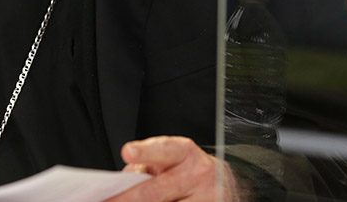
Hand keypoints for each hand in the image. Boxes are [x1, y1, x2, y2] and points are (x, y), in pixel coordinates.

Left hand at [105, 136, 244, 201]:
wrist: (225, 185)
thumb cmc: (187, 170)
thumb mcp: (169, 159)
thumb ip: (146, 166)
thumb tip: (122, 185)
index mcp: (184, 152)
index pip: (163, 150)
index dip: (144, 152)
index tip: (127, 152)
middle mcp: (198, 174)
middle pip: (155, 192)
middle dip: (127, 200)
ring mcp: (206, 199)